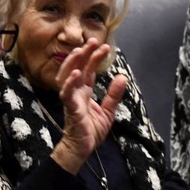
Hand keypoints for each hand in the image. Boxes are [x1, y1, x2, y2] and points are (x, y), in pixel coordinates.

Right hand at [50, 38, 127, 173]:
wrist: (82, 149)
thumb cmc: (90, 131)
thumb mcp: (108, 111)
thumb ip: (114, 94)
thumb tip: (122, 77)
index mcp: (84, 92)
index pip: (88, 70)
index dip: (94, 57)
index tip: (104, 47)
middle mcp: (75, 92)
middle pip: (77, 67)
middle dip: (84, 53)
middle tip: (93, 41)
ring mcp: (71, 99)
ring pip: (67, 76)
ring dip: (73, 62)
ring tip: (81, 51)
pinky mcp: (70, 108)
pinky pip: (67, 93)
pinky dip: (70, 83)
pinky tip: (77, 73)